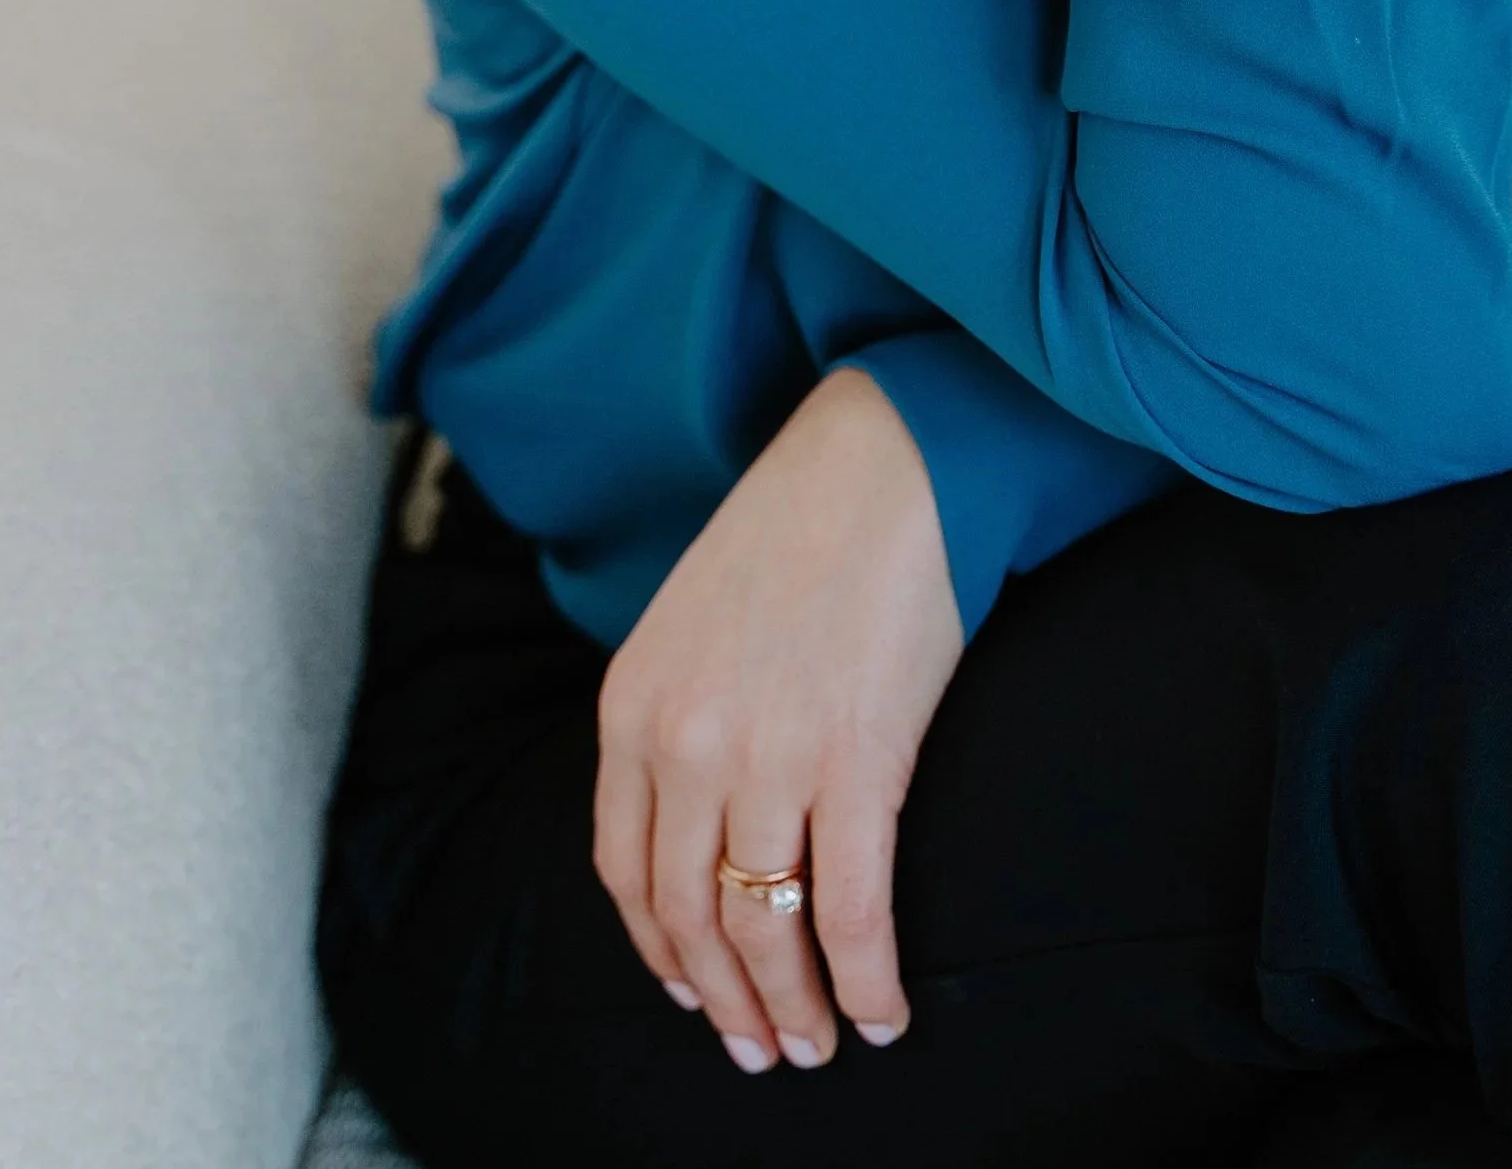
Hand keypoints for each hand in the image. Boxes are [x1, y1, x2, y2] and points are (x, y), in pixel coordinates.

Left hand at [592, 368, 965, 1073]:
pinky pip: (849, 913)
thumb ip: (677, 717)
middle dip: (729, 1004)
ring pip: (766, 931)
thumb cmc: (798, 531)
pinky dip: (865, 982)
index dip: (663, 951)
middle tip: (764, 1050)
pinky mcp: (855, 763)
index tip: (694, 992)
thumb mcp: (691, 621)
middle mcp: (684, 745)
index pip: (627, 875)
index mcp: (632, 709)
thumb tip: (704, 825)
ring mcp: (768, 759)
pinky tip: (884, 1012)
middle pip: (692, 920)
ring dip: (794, 1010)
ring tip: (822, 1045)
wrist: (882, 461)